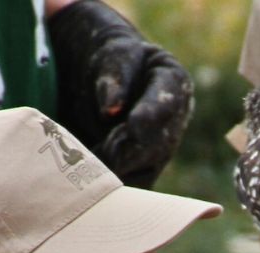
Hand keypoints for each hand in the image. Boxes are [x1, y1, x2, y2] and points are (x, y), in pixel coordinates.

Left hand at [46, 0, 191, 187]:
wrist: (103, 81)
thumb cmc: (109, 62)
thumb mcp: (112, 57)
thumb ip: (115, 77)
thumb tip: (112, 110)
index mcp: (173, 83)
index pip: (165, 101)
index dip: (150, 115)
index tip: (134, 124)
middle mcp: (173, 121)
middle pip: (155, 144)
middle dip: (126, 149)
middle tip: (99, 148)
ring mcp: (159, 150)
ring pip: (143, 171)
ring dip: (115, 172)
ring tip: (88, 164)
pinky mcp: (140, 170)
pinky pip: (129, 187)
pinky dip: (108, 189)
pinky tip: (86, 183)